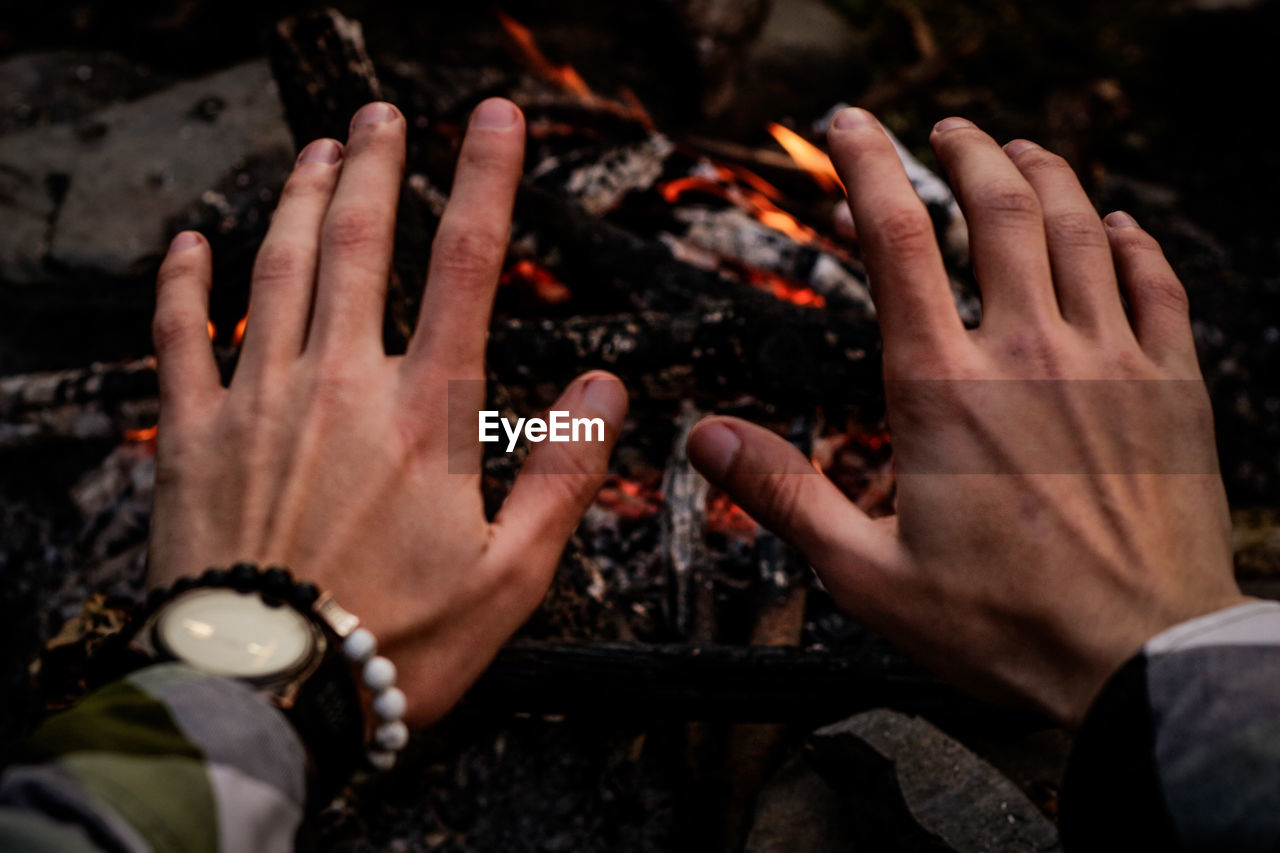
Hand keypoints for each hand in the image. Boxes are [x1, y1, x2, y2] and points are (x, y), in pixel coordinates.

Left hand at [147, 99, 627, 725]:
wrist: (266, 698)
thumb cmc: (395, 645)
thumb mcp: (514, 576)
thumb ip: (564, 473)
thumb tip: (607, 390)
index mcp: (427, 415)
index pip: (468, 267)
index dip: (486, 180)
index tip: (495, 119)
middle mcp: (343, 386)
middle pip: (363, 242)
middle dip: (378, 163)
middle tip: (384, 113)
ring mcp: (261, 401)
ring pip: (281, 268)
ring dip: (303, 198)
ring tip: (321, 149)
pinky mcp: (192, 435)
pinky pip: (180, 334)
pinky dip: (183, 280)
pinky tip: (191, 240)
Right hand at [686, 111, 1244, 726]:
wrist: (1141, 661)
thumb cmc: (1004, 625)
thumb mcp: (867, 573)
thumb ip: (783, 493)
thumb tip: (705, 438)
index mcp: (942, 389)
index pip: (897, 239)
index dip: (867, 165)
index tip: (848, 128)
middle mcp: (1026, 353)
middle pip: (997, 206)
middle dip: (966, 149)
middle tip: (947, 128)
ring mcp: (1109, 360)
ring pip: (1079, 226)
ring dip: (1045, 174)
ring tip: (1020, 150)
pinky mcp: (1172, 386)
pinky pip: (1156, 281)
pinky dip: (1131, 238)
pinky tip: (1117, 223)